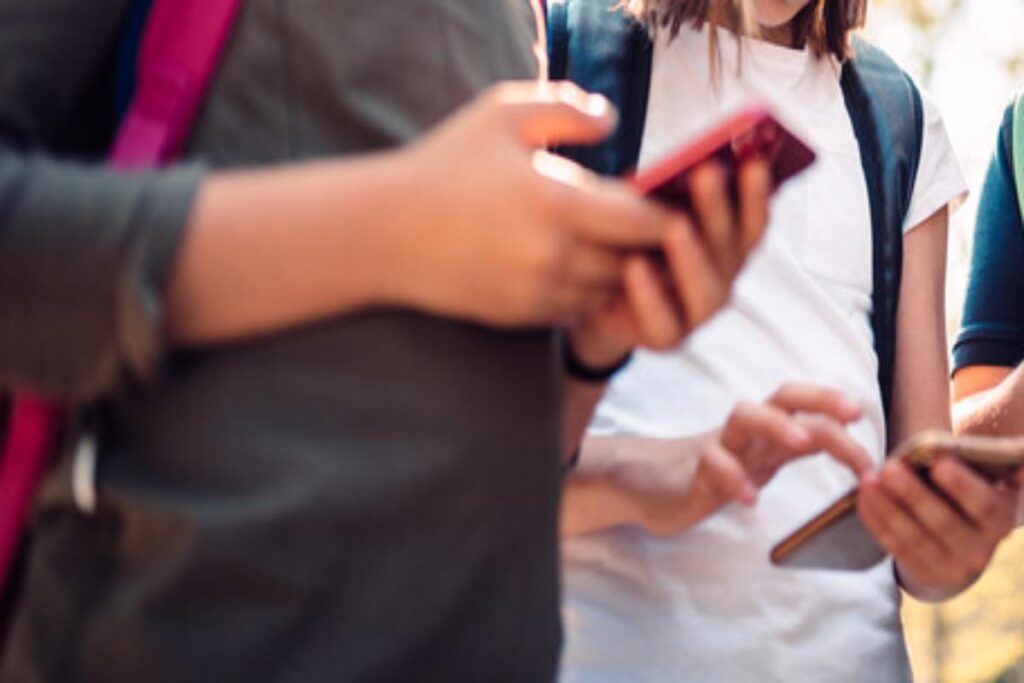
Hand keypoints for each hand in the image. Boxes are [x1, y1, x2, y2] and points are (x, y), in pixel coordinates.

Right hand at [390, 81, 679, 327]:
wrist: (385, 232)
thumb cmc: (445, 165)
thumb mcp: (501, 114)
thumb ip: (565, 108)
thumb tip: (612, 119)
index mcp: (557, 203)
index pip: (644, 221)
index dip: (667, 213)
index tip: (672, 201)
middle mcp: (554, 256)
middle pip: (634, 262)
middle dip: (647, 245)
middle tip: (652, 225)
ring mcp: (537, 292)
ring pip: (609, 291)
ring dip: (620, 271)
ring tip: (620, 245)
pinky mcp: (521, 316)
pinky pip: (577, 310)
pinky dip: (588, 291)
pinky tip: (580, 265)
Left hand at [567, 158, 770, 367]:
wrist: (592, 295)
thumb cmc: (626, 238)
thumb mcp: (643, 209)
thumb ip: (667, 193)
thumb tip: (682, 162)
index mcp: (728, 243)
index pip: (753, 220)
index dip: (757, 194)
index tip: (753, 161)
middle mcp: (723, 278)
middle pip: (731, 248)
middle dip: (718, 209)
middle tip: (706, 173)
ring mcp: (699, 312)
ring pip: (708, 291)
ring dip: (692, 256)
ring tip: (675, 225)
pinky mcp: (668, 338)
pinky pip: (664, 322)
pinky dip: (650, 295)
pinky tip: (634, 267)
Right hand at [622, 384, 871, 535]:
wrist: (647, 484)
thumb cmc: (712, 472)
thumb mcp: (761, 458)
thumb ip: (797, 447)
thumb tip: (854, 447)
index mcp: (766, 430)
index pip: (804, 405)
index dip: (835, 406)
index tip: (867, 421)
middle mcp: (746, 432)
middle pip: (782, 397)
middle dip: (819, 399)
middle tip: (852, 413)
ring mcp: (719, 448)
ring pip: (745, 418)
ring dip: (776, 424)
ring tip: (802, 442)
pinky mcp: (693, 474)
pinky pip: (712, 465)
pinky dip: (732, 477)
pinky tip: (750, 499)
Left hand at [857, 456, 1021, 600]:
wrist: (958, 536)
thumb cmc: (967, 487)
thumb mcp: (987, 476)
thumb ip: (998, 462)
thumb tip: (1018, 461)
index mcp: (1000, 518)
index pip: (984, 505)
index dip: (963, 486)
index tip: (939, 463)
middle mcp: (981, 549)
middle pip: (944, 523)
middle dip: (914, 494)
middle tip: (890, 467)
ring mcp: (952, 566)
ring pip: (915, 538)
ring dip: (889, 508)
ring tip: (868, 480)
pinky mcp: (924, 573)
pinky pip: (896, 547)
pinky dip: (877, 522)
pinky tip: (863, 500)